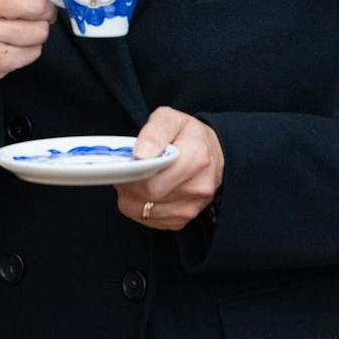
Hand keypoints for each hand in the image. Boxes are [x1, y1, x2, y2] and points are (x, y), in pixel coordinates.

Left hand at [114, 107, 223, 230]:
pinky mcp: (183, 219)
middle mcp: (198, 187)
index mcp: (196, 157)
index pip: (153, 177)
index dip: (132, 173)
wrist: (214, 153)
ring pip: (144, 211)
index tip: (125, 164)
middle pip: (148, 195)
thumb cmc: (189, 134)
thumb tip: (140, 154)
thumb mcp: (171, 119)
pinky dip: (140, 207)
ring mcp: (192, 207)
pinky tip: (144, 192)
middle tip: (124, 170)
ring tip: (134, 179)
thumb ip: (154, 133)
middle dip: (128, 184)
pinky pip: (149, 220)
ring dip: (131, 197)